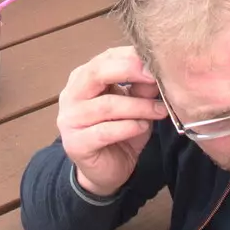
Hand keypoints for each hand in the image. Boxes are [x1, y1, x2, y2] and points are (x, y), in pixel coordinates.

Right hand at [56, 47, 166, 197]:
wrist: (104, 171)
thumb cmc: (118, 132)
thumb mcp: (134, 106)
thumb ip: (141, 88)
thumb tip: (156, 71)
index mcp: (82, 79)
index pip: (104, 59)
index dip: (130, 57)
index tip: (155, 60)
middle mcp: (71, 95)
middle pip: (96, 74)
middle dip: (128, 71)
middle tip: (155, 77)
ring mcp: (70, 120)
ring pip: (106, 105)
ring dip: (138, 106)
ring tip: (159, 110)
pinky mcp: (76, 144)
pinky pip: (104, 131)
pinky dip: (128, 127)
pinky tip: (142, 127)